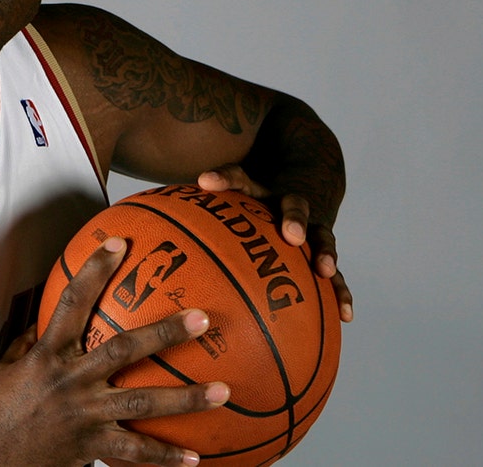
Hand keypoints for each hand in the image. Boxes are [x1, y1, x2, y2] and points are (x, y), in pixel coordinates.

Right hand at [0, 238, 229, 466]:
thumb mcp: (4, 371)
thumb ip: (30, 347)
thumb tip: (46, 323)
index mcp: (46, 355)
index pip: (72, 302)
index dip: (95, 271)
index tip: (120, 245)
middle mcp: (70, 380)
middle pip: (124, 350)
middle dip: (166, 333)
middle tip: (202, 319)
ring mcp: (83, 415)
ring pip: (143, 404)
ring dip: (187, 398)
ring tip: (224, 391)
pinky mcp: (89, 448)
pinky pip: (134, 453)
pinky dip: (165, 457)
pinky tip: (195, 459)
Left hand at [198, 167, 353, 322]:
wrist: (308, 166)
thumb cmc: (250, 191)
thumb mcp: (224, 187)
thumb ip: (186, 204)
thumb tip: (135, 226)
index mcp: (259, 187)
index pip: (241, 175)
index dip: (224, 178)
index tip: (205, 182)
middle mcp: (288, 202)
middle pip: (293, 205)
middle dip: (292, 218)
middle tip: (289, 234)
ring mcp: (310, 224)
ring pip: (320, 236)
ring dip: (323, 252)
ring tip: (325, 271)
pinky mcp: (321, 246)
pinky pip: (334, 272)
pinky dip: (340, 291)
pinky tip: (346, 315)